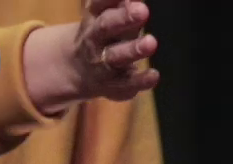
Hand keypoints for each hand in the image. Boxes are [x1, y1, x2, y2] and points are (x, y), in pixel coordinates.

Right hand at [24, 1, 159, 114]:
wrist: (79, 70)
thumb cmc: (104, 36)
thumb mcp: (108, 17)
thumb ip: (121, 6)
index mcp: (93, 18)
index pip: (98, 4)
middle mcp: (94, 40)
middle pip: (105, 27)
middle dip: (123, 18)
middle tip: (142, 10)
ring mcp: (102, 64)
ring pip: (115, 57)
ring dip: (133, 49)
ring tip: (151, 42)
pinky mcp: (113, 85)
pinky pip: (127, 84)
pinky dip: (140, 80)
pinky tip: (154, 74)